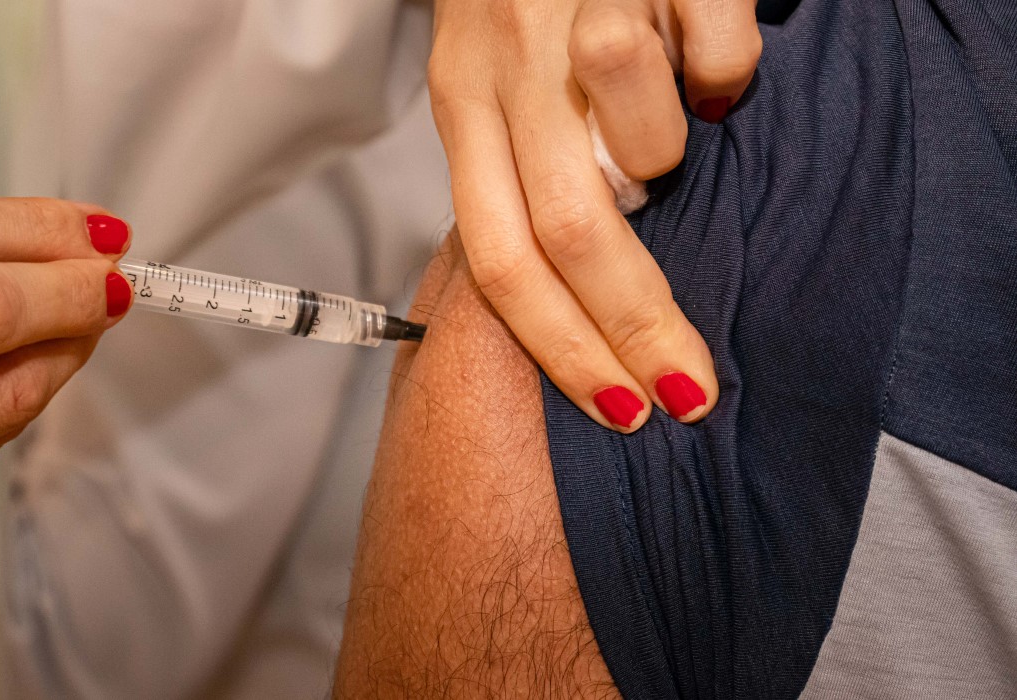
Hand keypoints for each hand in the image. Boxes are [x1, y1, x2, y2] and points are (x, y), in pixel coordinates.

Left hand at [428, 0, 760, 429]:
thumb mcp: (496, 84)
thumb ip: (527, 173)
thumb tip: (584, 289)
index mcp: (463, 104)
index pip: (500, 259)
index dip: (561, 348)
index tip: (620, 408)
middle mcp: (504, 66)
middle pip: (572, 234)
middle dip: (634, 324)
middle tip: (688, 387)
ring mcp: (575, 12)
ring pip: (648, 144)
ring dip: (671, 150)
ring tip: (666, 115)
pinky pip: (718, 62)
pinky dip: (724, 72)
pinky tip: (698, 48)